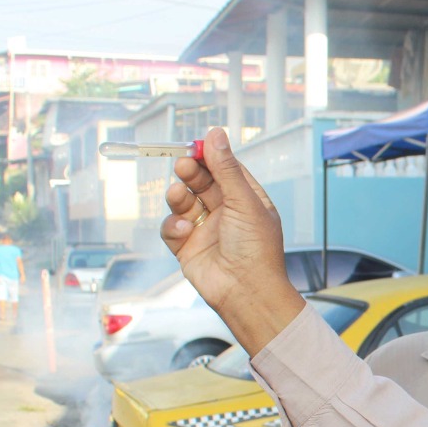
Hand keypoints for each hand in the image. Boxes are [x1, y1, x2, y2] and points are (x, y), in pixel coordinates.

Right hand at [160, 126, 306, 355]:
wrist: (246, 291)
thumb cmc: (255, 249)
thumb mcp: (244, 202)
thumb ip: (226, 168)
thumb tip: (215, 135)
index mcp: (247, 200)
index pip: (225, 169)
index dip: (210, 156)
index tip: (196, 145)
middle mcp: (226, 213)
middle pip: (201, 182)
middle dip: (190, 172)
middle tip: (182, 164)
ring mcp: (206, 229)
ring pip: (183, 202)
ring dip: (178, 196)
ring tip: (178, 194)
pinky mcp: (188, 247)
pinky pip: (172, 228)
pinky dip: (173, 226)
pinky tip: (184, 229)